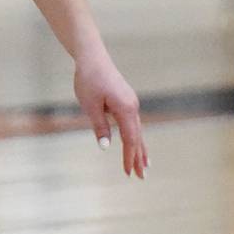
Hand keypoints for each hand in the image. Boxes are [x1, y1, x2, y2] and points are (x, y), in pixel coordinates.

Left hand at [74, 50, 147, 179]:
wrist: (92, 57)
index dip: (129, 157)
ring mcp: (131, 103)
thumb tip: (105, 146)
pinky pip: (133, 123)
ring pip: (137, 130)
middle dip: (138, 157)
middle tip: (141, 177)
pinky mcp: (126, 100)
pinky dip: (135, 136)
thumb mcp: (90, 105)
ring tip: (144, 165)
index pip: (130, 139)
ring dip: (140, 148)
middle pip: (137, 137)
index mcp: (125, 109)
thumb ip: (99, 126)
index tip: (128, 172)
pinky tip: (135, 143)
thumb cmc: (89, 79)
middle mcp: (132, 107)